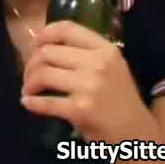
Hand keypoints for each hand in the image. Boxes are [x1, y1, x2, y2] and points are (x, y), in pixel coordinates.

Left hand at [21, 20, 153, 143]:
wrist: (137, 134)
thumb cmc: (119, 98)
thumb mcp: (111, 66)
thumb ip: (84, 52)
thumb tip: (44, 45)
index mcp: (105, 49)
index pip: (66, 29)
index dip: (44, 34)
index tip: (34, 45)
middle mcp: (97, 64)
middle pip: (47, 52)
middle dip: (31, 64)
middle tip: (30, 76)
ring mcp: (88, 87)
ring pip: (42, 74)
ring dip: (29, 83)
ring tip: (28, 90)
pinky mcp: (80, 110)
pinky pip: (45, 102)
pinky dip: (31, 102)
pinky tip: (27, 103)